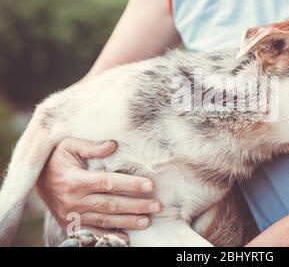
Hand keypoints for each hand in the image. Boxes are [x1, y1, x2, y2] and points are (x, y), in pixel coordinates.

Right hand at [35, 138, 160, 241]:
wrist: (36, 178)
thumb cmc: (57, 158)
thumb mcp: (69, 145)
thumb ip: (91, 147)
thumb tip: (113, 145)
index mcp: (75, 180)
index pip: (108, 183)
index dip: (130, 185)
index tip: (150, 186)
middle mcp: (74, 201)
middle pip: (111, 205)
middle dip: (136, 206)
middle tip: (157, 206)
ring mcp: (72, 215)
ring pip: (105, 220)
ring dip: (128, 221)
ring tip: (147, 221)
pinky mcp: (71, 224)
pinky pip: (93, 233)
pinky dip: (110, 236)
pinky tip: (126, 238)